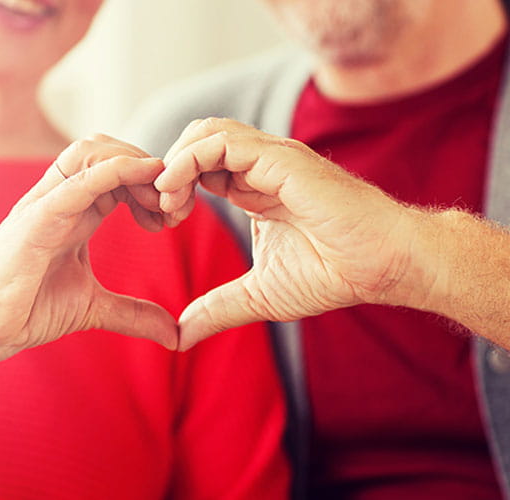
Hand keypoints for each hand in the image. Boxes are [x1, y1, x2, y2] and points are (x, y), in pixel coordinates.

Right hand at [0, 134, 177, 382]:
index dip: (152, 182)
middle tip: (173, 206)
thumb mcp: (94, 307)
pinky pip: (77, 180)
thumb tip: (175, 335)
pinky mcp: (36, 218)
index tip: (174, 215)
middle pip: (108, 148)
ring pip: (92, 150)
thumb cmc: (28, 308)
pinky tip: (143, 175)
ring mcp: (47, 202)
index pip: (119, 170)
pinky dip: (114, 170)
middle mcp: (62, 197)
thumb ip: (134, 314)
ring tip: (159, 200)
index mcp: (77, 210)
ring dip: (135, 163)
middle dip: (149, 167)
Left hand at [155, 118, 430, 349]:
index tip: (161, 221)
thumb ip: (217, 309)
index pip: (198, 165)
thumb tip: (180, 336)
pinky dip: (189, 160)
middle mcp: (259, 165)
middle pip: (196, 139)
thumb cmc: (333, 273)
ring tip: (166, 201)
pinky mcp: (281, 158)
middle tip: (159, 210)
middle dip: (168, 169)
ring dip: (175, 162)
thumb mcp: (259, 295)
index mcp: (252, 187)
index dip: (173, 186)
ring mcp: (270, 157)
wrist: (382, 266)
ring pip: (205, 132)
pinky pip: (222, 143)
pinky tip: (177, 193)